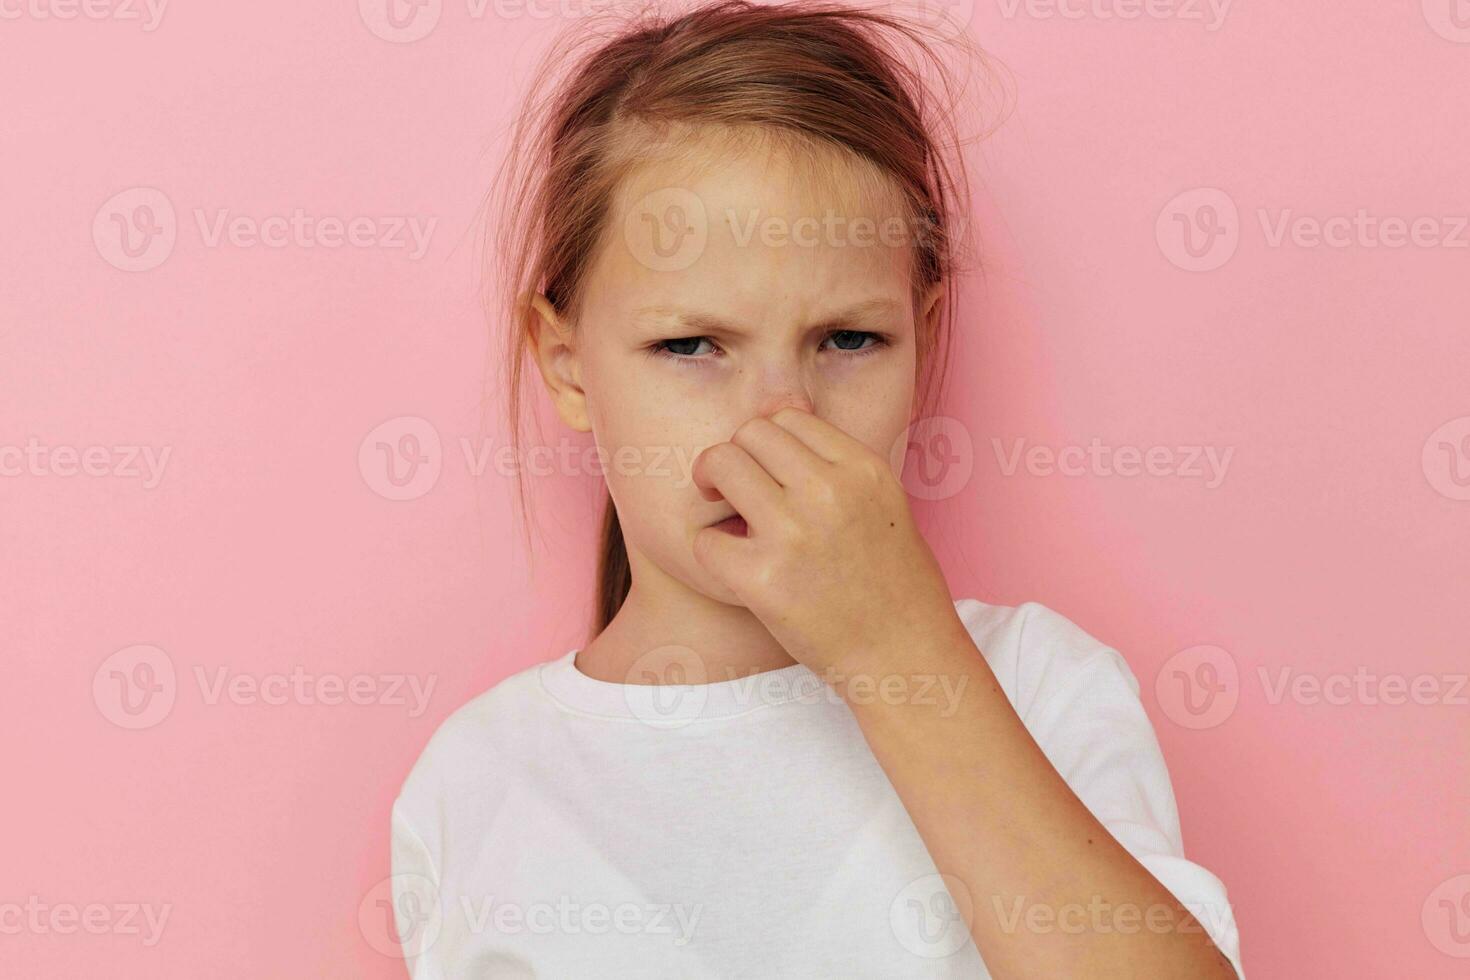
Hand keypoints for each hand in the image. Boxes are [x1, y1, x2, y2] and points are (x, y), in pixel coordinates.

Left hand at [690, 406, 963, 678]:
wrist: (905, 657)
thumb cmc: (895, 587)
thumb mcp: (885, 505)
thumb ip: (838, 467)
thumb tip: (778, 423)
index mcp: (862, 468)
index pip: (788, 417)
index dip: (769, 444)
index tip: (768, 474)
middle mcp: (828, 490)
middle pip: (749, 433)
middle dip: (736, 458)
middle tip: (735, 491)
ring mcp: (793, 532)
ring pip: (720, 465)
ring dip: (713, 486)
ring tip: (726, 516)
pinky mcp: (762, 579)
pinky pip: (705, 539)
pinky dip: (712, 551)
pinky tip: (734, 566)